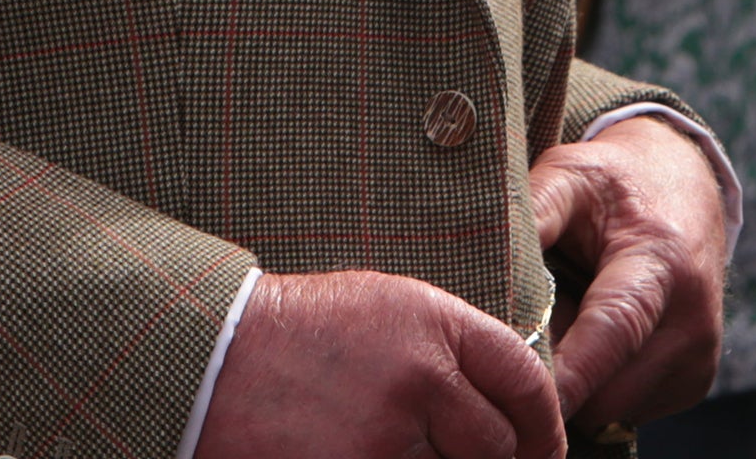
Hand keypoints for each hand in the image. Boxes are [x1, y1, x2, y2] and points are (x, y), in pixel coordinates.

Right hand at [194, 269, 562, 458]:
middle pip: (497, 445)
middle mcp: (419, 377)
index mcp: (434, 324)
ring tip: (398, 447)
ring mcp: (384, 437)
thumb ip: (451, 351)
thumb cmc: (304, 336)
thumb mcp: (388, 310)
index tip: (541, 448)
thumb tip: (510, 410)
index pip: (524, 380)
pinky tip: (376, 456)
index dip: (543, 425)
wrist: (212, 359)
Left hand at [529, 117, 728, 433]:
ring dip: (579, 379)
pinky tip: (599, 337)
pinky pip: (628, 408)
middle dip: (557, 373)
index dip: (567, 372)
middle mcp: (691, 318)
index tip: (521, 395)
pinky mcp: (694, 380)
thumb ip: (528, 215)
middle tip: (539, 320)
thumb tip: (479, 266)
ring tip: (573, 317)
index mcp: (662, 262)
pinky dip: (602, 383)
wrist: (686, 185)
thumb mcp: (568, 177)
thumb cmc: (616, 183)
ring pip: (612, 407)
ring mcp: (698, 357)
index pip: (612, 330)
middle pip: (605, 387)